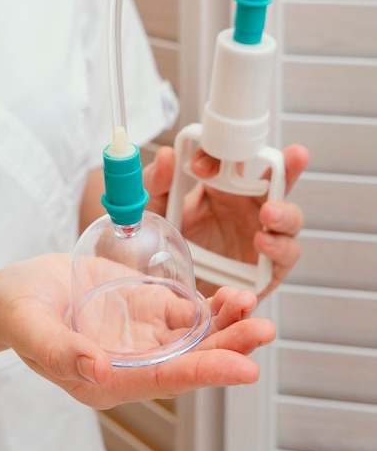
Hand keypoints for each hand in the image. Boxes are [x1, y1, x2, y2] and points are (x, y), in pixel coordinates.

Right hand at [0, 255, 274, 409]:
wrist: (19, 288)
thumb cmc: (16, 310)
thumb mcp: (29, 326)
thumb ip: (58, 348)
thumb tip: (97, 368)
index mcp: (105, 378)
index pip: (162, 379)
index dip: (203, 373)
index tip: (242, 367)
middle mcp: (131, 360)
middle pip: (188, 359)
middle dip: (228, 347)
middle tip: (263, 330)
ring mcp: (140, 334)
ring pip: (193, 335)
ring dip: (225, 323)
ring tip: (250, 304)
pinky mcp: (143, 308)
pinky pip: (183, 311)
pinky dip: (208, 305)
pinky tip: (229, 295)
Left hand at [143, 144, 308, 298]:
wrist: (169, 295)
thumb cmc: (165, 247)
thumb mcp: (155, 211)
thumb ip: (157, 183)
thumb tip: (167, 154)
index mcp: (222, 188)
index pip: (235, 160)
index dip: (225, 157)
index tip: (202, 166)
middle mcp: (247, 208)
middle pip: (278, 181)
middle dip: (289, 166)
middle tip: (295, 155)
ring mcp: (261, 236)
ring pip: (290, 218)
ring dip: (285, 212)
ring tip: (268, 214)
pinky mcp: (268, 269)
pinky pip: (285, 255)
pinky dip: (279, 248)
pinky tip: (261, 243)